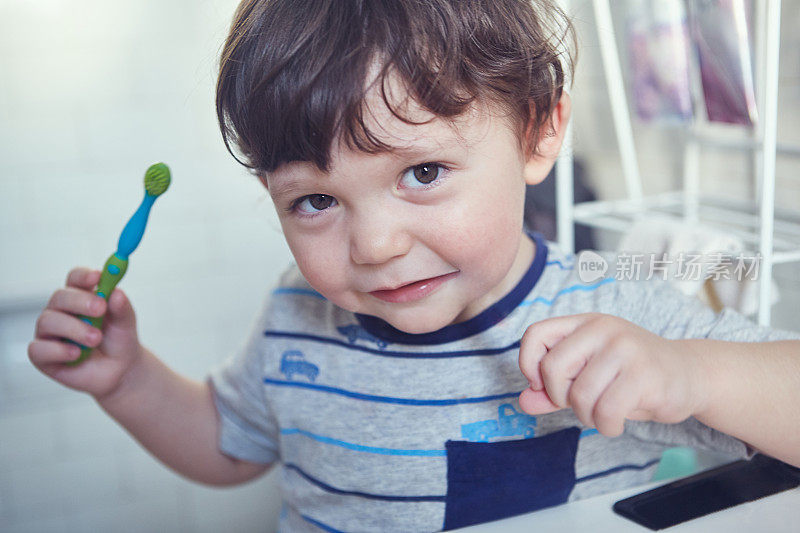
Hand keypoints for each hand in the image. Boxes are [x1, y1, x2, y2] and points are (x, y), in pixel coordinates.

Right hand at [28, 267, 143, 398]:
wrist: (120, 371)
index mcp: (81, 297)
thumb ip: (122, 308)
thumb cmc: (119, 341)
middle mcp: (60, 311)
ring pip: (48, 321)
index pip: (75, 279)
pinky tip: (76, 354)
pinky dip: (58, 350)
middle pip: (60, 296)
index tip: (98, 276)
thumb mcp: (125, 323)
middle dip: (80, 301)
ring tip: (96, 339)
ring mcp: (48, 333)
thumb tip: (117, 292)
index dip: (83, 276)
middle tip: (101, 308)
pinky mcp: (41, 355)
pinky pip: (38, 348)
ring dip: (74, 329)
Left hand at [518, 313, 704, 436]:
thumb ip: (553, 390)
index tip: (542, 384)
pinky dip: (606, 426)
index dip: (529, 363)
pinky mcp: (644, 374)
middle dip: (561, 397)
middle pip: (553, 368)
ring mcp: (625, 349)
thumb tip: (523, 402)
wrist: (689, 375)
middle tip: (582, 403)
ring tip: (604, 412)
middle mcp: (603, 329)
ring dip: (588, 416)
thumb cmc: (631, 376)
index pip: (536, 334)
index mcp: (584, 324)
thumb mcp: (588, 376)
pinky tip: (616, 422)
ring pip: (580, 395)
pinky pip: (606, 411)